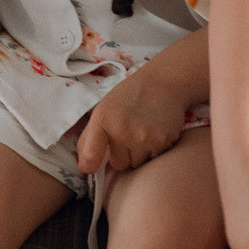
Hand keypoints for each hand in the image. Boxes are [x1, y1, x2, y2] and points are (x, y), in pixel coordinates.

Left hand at [77, 65, 194, 176]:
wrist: (162, 82)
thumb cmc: (128, 96)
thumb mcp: (103, 110)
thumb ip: (90, 137)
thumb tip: (84, 166)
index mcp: (103, 121)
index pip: (91, 155)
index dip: (90, 165)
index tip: (92, 166)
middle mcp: (123, 131)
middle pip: (119, 165)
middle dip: (122, 155)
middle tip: (128, 136)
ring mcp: (145, 138)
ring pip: (137, 164)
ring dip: (139, 154)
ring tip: (142, 133)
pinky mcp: (164, 142)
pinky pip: (155, 158)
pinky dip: (154, 150)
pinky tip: (154, 132)